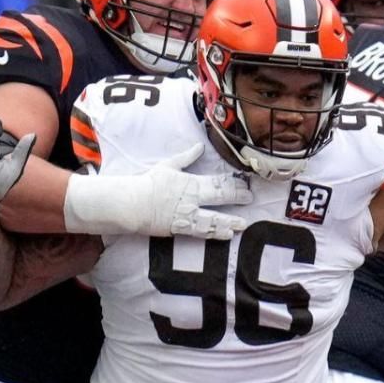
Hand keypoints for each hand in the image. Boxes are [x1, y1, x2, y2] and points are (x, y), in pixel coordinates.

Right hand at [62, 139, 254, 238]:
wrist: (132, 203)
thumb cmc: (149, 183)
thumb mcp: (168, 166)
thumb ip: (186, 158)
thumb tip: (200, 147)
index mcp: (191, 182)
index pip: (218, 181)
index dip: (234, 182)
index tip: (246, 182)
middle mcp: (192, 199)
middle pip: (220, 197)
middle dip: (237, 197)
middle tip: (251, 198)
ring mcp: (187, 215)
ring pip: (214, 218)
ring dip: (229, 221)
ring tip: (243, 224)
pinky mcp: (181, 228)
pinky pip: (201, 232)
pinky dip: (215, 234)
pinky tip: (227, 235)